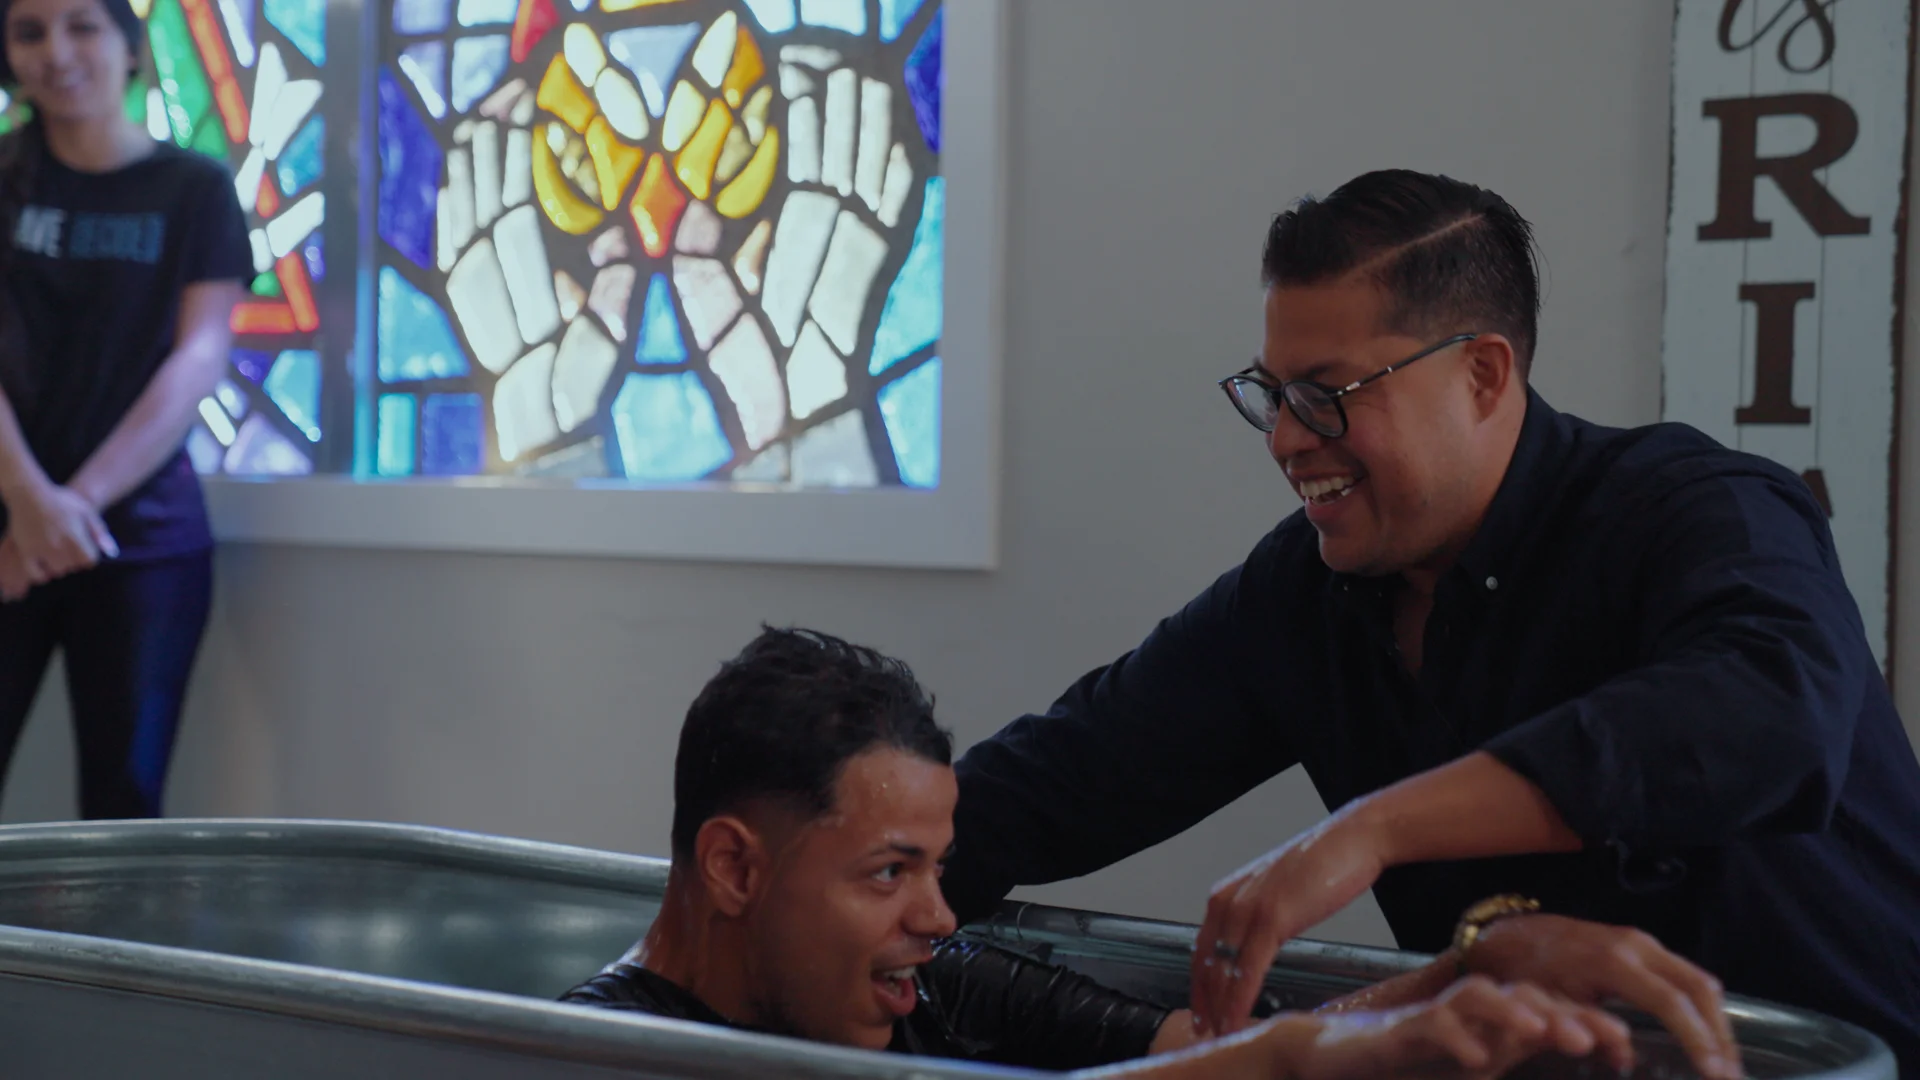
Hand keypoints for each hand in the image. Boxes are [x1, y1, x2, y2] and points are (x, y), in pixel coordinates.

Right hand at [0, 481, 116, 590]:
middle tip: (66, 547)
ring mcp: (41, 550)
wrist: (29, 494)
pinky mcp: (25, 552)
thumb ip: (99, 532)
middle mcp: (58, 546)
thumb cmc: (61, 501)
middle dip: (73, 560)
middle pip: (73, 566)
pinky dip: (41, 573)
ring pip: (57, 571)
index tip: (83, 547)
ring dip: (58, 566)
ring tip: (55, 552)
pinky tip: (43, 564)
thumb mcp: (86, 511)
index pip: (89, 560)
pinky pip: (36, 575)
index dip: (88, 555)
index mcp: (75, 536)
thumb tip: (112, 553)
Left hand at [1193, 812, 1387, 1035]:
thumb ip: (1260, 917)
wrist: (1352, 840)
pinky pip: (1248, 969)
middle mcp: (1228, 900)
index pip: (1203, 950)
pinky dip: (1239, 999)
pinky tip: (1238, 1020)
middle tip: (1205, 1035)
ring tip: (1222, 1036)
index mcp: (1226, 894)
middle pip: (1207, 964)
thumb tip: (1256, 947)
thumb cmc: (1323, 865)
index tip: (1201, 1012)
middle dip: (1204, 1003)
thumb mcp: (1278, 892)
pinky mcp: (1271, 919)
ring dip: (1220, 1009)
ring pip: (1223, 971)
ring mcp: (1247, 909)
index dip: (1199, 985)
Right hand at [1269, 976, 1633, 1079]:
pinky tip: (1476, 1059)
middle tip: (1599, 1039)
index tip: (1626, 1050)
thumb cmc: (1418, 1061)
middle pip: (1526, 997)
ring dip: (1512, 1011)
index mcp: (1500, 1023)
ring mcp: (1439, 1017)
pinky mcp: (1403, 1030)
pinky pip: (1433, 1026)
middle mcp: (1475, 1013)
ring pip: (1481, 999)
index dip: (1592, 1024)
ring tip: (1540, 1031)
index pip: (1554, 1012)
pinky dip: (1457, 1038)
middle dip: (1564, 1015)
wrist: (1343, 1053)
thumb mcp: (1484, 1062)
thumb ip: (1525, 1051)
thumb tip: (1590, 1047)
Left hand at [1467, 913, 1738, 1079]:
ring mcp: (1643, 941)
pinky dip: (1703, 1007)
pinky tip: (1708, 1038)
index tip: (1716, 1073)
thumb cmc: (1526, 974)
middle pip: (1698, 988)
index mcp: (1612, 962)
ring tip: (1727, 1065)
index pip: (1670, 1003)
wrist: (1511, 936)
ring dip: (1717, 1022)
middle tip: (1732, 1076)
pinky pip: (1686, 974)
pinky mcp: (1644, 945)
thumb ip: (1587, 1033)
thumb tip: (1626, 1063)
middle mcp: (1636, 945)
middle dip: (1721, 1034)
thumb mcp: (1550, 1008)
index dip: (1697, 1039)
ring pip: (1698, 979)